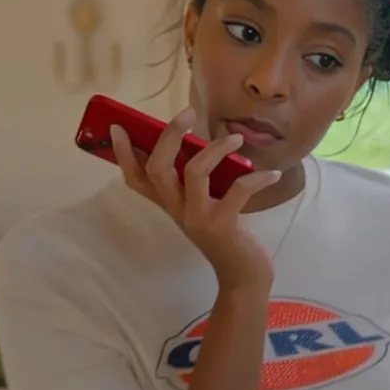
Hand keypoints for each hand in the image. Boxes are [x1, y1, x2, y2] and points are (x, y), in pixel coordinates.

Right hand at [110, 107, 280, 290]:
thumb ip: (195, 184)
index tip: (117, 127)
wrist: (242, 277)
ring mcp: (197, 219)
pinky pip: (237, 191)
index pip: (135, 179)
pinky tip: (271, 174)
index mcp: (170, 204)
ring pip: (193, 172)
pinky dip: (257, 179)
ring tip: (237, 138)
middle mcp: (177, 210)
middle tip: (188, 113)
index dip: (123, 154)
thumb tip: (198, 145)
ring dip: (216, 149)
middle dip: (170, 135)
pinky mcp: (222, 226)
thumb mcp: (203, 208)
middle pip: (157, 168)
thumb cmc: (226, 236)